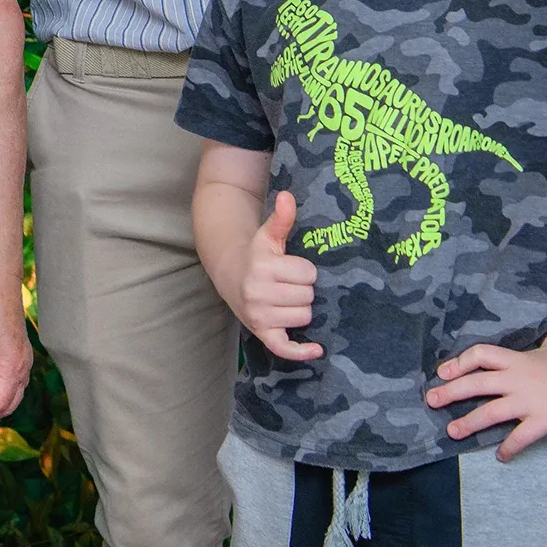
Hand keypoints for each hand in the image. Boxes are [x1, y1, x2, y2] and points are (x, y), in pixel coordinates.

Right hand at [232, 192, 322, 362]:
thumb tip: (287, 196)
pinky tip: (317, 349)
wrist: (229, 274)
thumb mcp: (267, 236)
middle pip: (308, 296)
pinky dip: (301, 351)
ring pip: (304, 316)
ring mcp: (259, 314)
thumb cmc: (256, 255)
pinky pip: (284, 347)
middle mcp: (258, 291)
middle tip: (288, 284)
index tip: (290, 268)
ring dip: (300, 309)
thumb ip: (281, 218)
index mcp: (263, 266)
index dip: (304, 270)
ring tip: (285, 299)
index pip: (308, 273)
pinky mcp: (260, 332)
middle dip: (303, 289)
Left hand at [425, 334, 546, 459]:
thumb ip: (542, 341)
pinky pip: (519, 437)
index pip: (479, 354)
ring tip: (451, 432)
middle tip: (431, 400)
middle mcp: (517, 378)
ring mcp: (529, 400)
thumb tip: (544, 328)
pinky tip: (500, 457)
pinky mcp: (544, 420)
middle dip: (450, 392)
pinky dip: (508, 448)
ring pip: (489, 412)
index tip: (443, 372)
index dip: (458, 362)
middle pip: (475, 383)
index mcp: (517, 359)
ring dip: (468, 423)